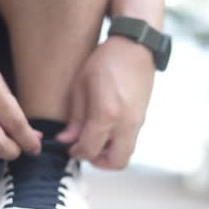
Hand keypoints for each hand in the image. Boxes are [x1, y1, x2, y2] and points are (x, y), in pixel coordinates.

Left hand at [56, 35, 154, 168]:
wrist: (135, 46)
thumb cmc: (106, 61)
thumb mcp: (80, 86)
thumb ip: (75, 118)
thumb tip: (67, 139)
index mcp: (107, 114)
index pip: (90, 149)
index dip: (77, 152)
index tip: (70, 147)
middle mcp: (126, 123)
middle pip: (115, 162)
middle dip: (97, 161)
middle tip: (85, 149)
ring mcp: (138, 122)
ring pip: (126, 155)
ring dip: (110, 154)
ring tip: (96, 140)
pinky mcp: (142, 118)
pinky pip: (130, 141)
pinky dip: (117, 143)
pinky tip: (106, 128)